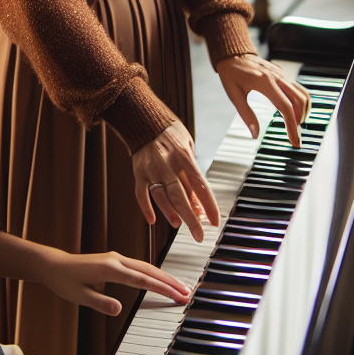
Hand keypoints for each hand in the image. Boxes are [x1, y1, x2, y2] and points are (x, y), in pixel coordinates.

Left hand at [39, 248, 190, 313]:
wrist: (55, 265)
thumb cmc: (65, 281)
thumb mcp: (79, 296)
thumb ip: (100, 302)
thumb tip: (119, 310)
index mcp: (110, 268)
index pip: (142, 279)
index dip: (161, 288)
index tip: (177, 295)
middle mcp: (116, 260)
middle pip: (150, 270)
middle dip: (169, 281)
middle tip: (187, 292)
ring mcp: (117, 258)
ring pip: (147, 266)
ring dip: (164, 276)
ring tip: (180, 287)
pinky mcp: (115, 260)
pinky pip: (140, 266)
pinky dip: (153, 274)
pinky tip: (161, 280)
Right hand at [132, 120, 220, 240]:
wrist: (144, 119)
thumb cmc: (170, 133)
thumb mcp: (188, 147)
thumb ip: (192, 174)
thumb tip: (197, 202)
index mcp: (184, 156)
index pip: (200, 185)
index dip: (208, 205)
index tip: (215, 221)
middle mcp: (167, 164)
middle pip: (180, 197)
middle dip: (191, 219)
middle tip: (198, 235)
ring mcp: (151, 169)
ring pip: (162, 197)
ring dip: (171, 213)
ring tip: (178, 224)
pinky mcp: (138, 172)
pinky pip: (141, 193)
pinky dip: (146, 208)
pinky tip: (152, 220)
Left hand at [215, 53, 309, 146]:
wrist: (232, 54)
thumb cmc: (231, 74)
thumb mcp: (234, 95)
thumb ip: (246, 115)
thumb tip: (255, 135)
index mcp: (265, 83)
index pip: (286, 107)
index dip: (292, 126)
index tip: (294, 140)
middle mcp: (277, 77)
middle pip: (298, 101)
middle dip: (299, 121)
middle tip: (295, 138)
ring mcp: (280, 75)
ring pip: (301, 93)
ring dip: (302, 111)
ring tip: (295, 127)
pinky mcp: (281, 74)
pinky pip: (296, 88)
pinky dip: (299, 102)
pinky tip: (294, 113)